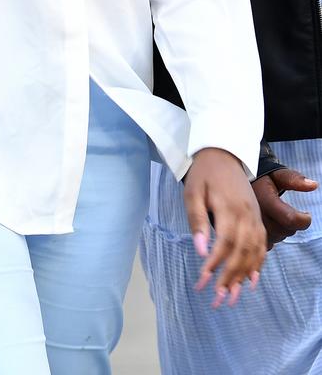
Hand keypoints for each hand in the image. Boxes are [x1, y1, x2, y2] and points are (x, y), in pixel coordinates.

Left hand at [183, 147, 266, 306]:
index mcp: (229, 208)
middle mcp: (247, 216)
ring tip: (232, 297)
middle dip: (229, 278)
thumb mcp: (193, 192)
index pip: (224, 243)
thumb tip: (198, 249)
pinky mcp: (257, 219)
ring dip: (243, 276)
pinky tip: (251, 281)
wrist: (223, 154)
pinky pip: (262, 246)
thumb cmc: (203, 174)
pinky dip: (258, 265)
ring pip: (253, 253)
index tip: (202, 282)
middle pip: (241, 253)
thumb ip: (197, 220)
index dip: (214, 264)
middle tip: (217, 300)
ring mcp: (255, 218)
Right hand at [252, 168, 317, 248]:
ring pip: (277, 238)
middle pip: (285, 231)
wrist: (236, 183)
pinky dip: (271, 236)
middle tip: (288, 213)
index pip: (291, 219)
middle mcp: (255, 214)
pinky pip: (266, 244)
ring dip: (281, 231)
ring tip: (276, 217)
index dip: (304, 220)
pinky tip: (268, 224)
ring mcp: (249, 226)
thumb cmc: (262, 178)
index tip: (307, 215)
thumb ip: (294, 179)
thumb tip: (314, 185)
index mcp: (264, 198)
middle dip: (291, 224)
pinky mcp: (245, 235)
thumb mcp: (277, 174)